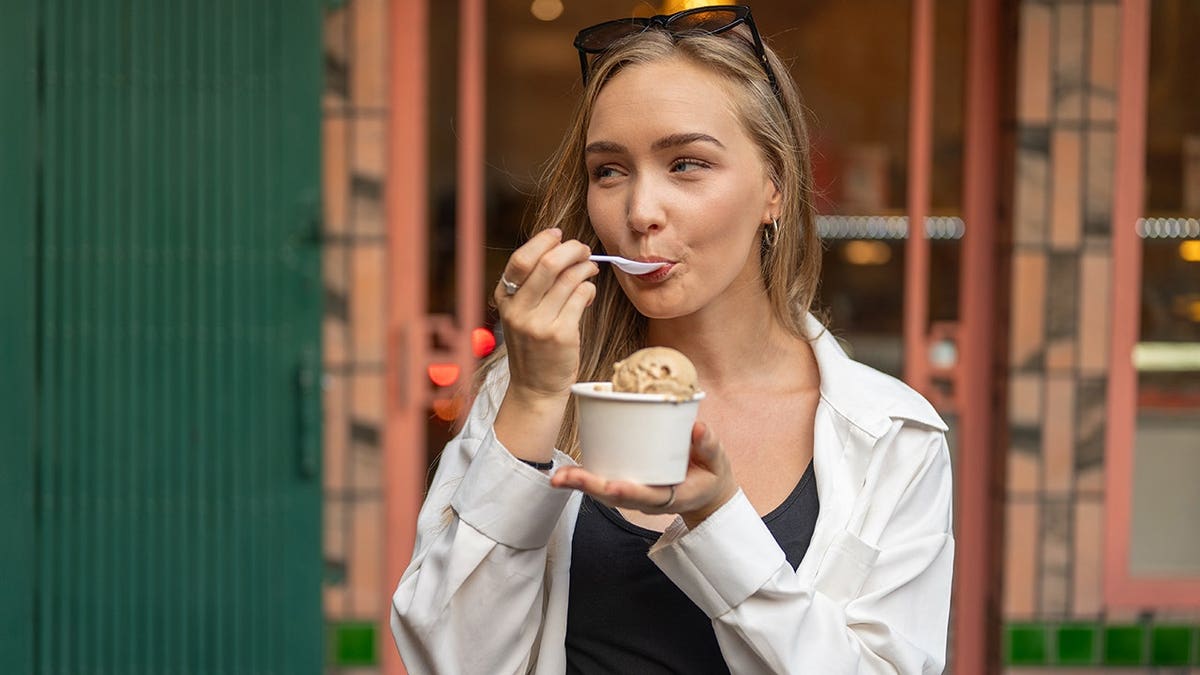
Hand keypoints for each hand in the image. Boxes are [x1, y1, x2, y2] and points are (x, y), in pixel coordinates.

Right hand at [495, 228, 598, 404]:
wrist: (536, 387)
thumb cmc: (533, 345)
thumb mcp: (521, 314)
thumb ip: (533, 285)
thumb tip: (561, 249)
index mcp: (504, 300)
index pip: (521, 260)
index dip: (542, 241)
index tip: (558, 235)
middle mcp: (518, 311)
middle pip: (547, 264)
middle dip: (571, 249)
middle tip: (583, 250)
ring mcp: (538, 324)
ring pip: (569, 278)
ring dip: (585, 268)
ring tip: (590, 270)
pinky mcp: (560, 335)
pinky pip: (581, 296)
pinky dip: (589, 288)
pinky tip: (588, 293)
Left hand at [551, 422, 738, 527]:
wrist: (706, 491)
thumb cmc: (711, 474)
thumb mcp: (718, 462)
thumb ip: (709, 446)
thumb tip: (697, 428)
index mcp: (672, 497)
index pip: (646, 497)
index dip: (628, 492)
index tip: (611, 486)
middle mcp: (648, 500)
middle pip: (615, 497)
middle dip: (589, 488)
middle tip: (563, 478)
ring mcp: (637, 494)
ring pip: (605, 494)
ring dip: (581, 484)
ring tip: (558, 476)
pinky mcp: (630, 483)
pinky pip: (606, 482)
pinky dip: (587, 477)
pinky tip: (568, 469)